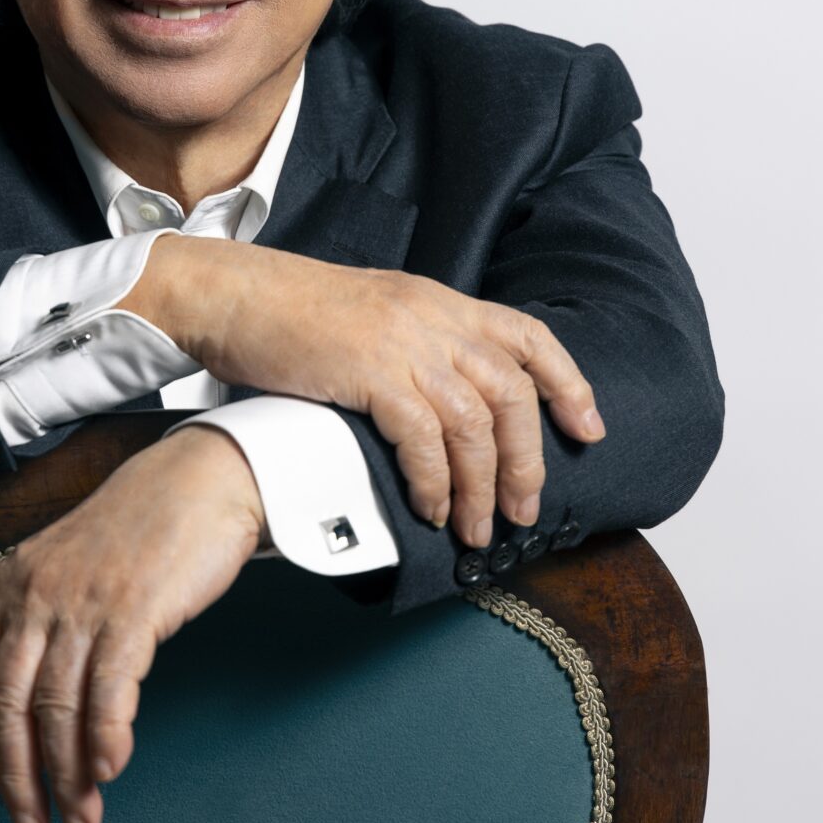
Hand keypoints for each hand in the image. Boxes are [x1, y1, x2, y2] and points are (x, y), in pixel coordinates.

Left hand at [0, 424, 265, 822]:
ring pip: (57, 706)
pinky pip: (109, 687)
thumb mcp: (62, 570)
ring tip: (82, 818)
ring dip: (67, 775)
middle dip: (16, 776)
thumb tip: (27, 708)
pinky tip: (110, 770)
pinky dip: (105, 737)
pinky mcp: (134, 607)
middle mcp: (35, 595)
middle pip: (6, 704)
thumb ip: (38, 625)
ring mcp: (83, 601)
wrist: (197, 480)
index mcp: (8, 589)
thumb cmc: (135, 534)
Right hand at [121, 239, 605, 549]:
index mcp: (441, 300)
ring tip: (475, 529)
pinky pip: (423, 440)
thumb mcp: (374, 314)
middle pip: (512, 394)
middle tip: (524, 510)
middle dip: (527, 461)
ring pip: (474, 425)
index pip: (528, 338)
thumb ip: (418, 342)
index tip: (589, 430)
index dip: (569, 384)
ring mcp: (405, 344)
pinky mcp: (371, 373)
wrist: (233, 293)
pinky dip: (433, 483)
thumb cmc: (291, 311)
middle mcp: (434, 318)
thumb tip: (447, 398)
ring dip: (481, 487)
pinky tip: (429, 509)